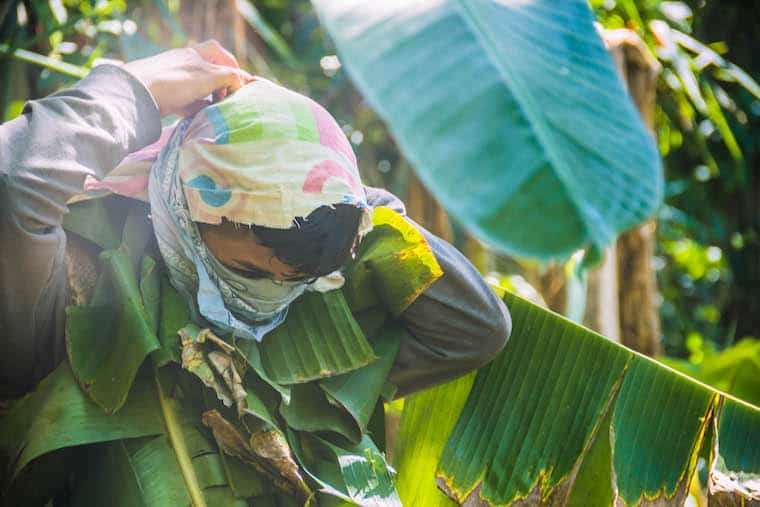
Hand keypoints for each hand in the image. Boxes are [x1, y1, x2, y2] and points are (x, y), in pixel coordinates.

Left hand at [122, 40, 253, 116]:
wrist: (137, 94)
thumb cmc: (175, 82)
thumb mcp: (209, 76)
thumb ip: (229, 77)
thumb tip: (241, 83)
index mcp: (196, 54)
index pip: (222, 55)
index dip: (234, 69)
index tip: (241, 86)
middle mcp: (185, 64)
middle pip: (211, 73)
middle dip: (222, 86)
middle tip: (228, 100)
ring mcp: (174, 80)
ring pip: (199, 89)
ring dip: (209, 99)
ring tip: (216, 111)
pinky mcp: (166, 96)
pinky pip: (187, 101)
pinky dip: (196, 109)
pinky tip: (200, 118)